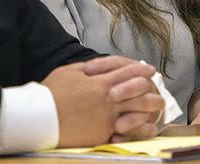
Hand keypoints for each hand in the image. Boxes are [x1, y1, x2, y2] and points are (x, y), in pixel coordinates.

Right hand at [43, 56, 162, 146]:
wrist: (40, 118)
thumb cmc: (51, 93)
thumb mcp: (69, 71)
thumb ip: (88, 68)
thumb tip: (101, 65)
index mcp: (99, 82)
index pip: (127, 72)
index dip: (140, 69)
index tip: (149, 69)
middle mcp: (107, 98)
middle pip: (137, 91)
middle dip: (150, 88)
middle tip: (157, 87)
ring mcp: (107, 117)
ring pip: (137, 110)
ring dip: (150, 107)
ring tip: (159, 106)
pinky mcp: (102, 133)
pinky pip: (127, 130)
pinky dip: (141, 128)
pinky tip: (149, 127)